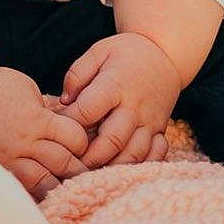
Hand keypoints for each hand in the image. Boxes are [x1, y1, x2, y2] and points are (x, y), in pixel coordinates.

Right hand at [0, 66, 89, 200]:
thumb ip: (52, 110)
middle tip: (83, 173)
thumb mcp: (32, 91)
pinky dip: (35, 193)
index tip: (81, 145)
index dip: (83, 143)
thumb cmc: (1, 87)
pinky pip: (22, 189)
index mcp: (38, 119)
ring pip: (45, 183)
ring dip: (59, 186)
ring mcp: (11, 158)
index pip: (75, 138)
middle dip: (78, 169)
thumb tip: (74, 123)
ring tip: (67, 188)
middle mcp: (26, 141)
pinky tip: (43, 195)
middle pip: (64, 164)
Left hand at [46, 33, 182, 167]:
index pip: (87, 111)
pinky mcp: (161, 130)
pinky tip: (122, 168)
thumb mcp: (98, 52)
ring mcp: (151, 120)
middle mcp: (135, 106)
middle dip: (89, 157)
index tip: (58, 128)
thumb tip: (63, 102)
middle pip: (112, 140)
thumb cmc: (125, 53)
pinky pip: (155, 155)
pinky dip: (140, 166)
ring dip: (113, 167)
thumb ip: (76, 75)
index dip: (69, 124)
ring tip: (93, 171)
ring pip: (134, 154)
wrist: (164, 53)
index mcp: (115, 85)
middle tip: (72, 163)